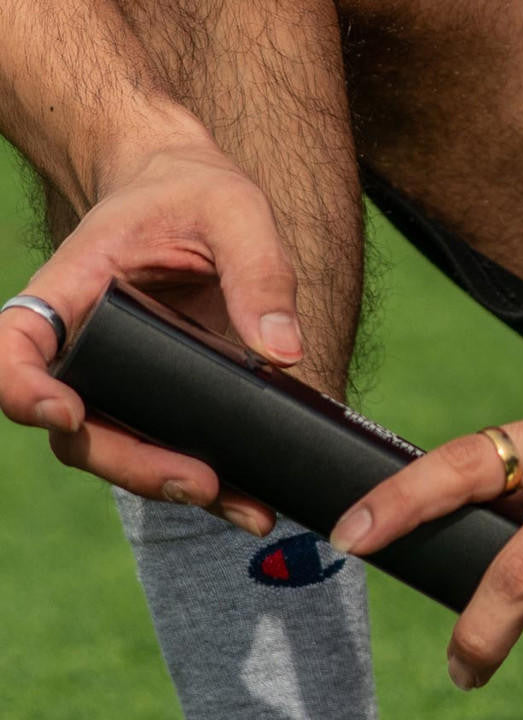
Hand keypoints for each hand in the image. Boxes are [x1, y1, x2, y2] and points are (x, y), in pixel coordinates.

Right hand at [0, 134, 302, 533]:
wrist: (198, 204)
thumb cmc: (196, 194)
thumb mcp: (234, 209)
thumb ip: (259, 270)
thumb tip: (282, 352)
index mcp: (72, 295)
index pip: (18, 349)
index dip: (24, 388)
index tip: (63, 411)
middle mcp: (86, 352)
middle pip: (80, 430)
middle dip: (135, 465)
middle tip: (200, 481)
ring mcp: (123, 386)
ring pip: (126, 455)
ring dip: (179, 488)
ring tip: (247, 507)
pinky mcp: (166, 406)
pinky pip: (175, 453)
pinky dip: (213, 485)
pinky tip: (257, 501)